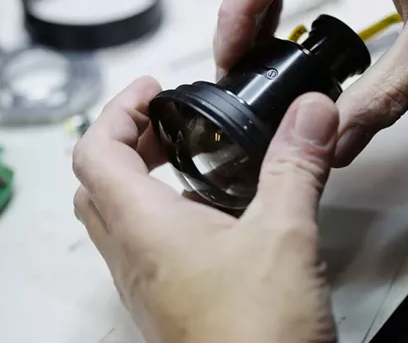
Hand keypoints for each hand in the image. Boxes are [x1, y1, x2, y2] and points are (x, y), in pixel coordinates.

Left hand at [73, 77, 339, 342]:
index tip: (152, 90)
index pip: (96, 150)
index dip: (118, 109)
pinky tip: (215, 217)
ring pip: (118, 218)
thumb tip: (310, 112)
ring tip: (191, 161)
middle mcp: (133, 257)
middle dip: (130, 142)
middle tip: (170, 123)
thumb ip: (296, 165)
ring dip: (143, 179)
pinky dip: (166, 215)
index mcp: (144, 228)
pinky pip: (147, 248)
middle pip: (98, 182)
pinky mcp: (170, 305)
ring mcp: (146, 286)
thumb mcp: (284, 235)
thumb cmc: (255, 338)